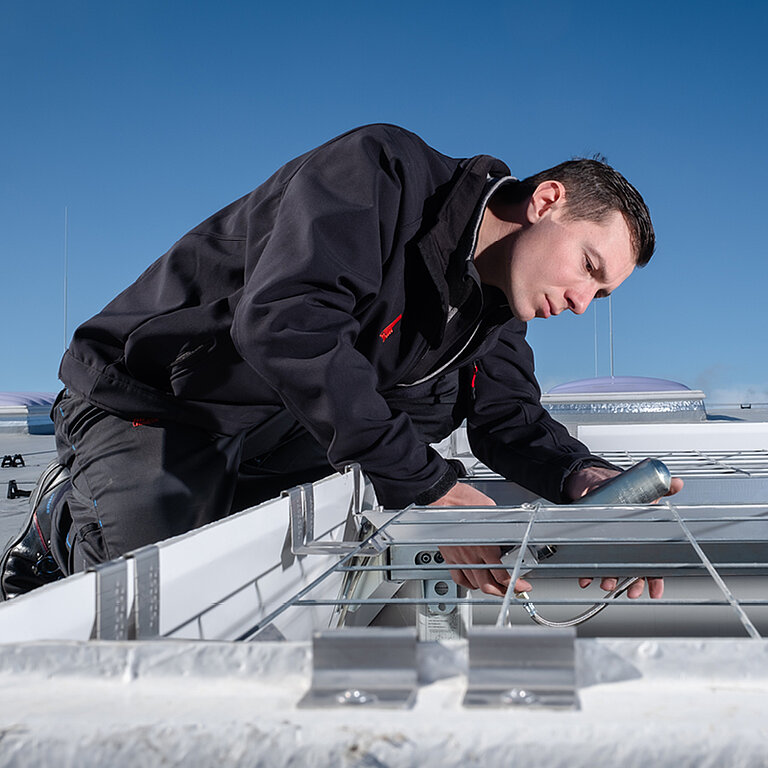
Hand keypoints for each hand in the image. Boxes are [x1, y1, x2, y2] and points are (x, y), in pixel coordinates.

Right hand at [431, 483, 531, 595]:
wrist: (443, 499)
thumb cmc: (464, 501)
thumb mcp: (493, 512)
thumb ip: (501, 528)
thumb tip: (509, 533)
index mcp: (486, 546)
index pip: (502, 576)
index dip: (515, 585)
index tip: (521, 587)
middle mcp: (472, 555)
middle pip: (488, 585)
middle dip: (501, 592)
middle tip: (509, 591)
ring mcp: (460, 558)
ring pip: (474, 583)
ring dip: (486, 587)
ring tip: (494, 585)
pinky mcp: (449, 556)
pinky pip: (458, 578)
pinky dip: (467, 583)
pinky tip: (473, 581)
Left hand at [567, 465, 684, 598]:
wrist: (598, 484)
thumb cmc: (625, 492)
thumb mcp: (645, 491)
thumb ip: (663, 489)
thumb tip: (678, 482)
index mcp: (645, 540)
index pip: (654, 565)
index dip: (655, 580)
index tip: (654, 591)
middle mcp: (629, 547)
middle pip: (633, 573)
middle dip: (631, 584)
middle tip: (627, 590)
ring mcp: (611, 547)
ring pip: (613, 571)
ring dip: (610, 580)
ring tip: (605, 583)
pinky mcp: (594, 544)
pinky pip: (592, 563)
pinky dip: (588, 573)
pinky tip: (584, 578)